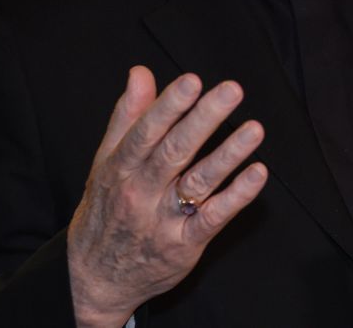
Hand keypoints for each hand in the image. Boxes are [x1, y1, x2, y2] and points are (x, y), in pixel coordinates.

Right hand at [67, 66, 266, 325]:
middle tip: (232, 90)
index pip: (146, 132)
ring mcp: (164, 220)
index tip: (193, 80)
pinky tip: (257, 173)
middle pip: (175, 151)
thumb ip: (127, 116)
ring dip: (229, 155)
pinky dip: (237, 196)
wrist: (95, 280)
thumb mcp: (105, 162)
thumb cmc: (105, 209)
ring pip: (199, 182)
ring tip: (255, 129)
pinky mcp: (185, 245)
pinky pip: (213, 218)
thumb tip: (141, 72)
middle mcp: (142, 192)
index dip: (169, 106)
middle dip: (204, 118)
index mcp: (121, 167)